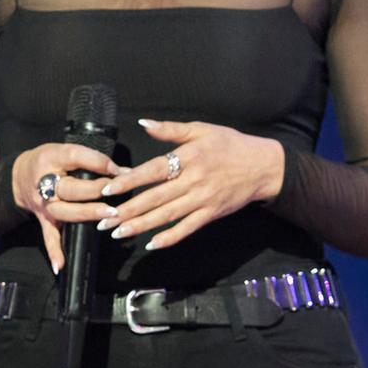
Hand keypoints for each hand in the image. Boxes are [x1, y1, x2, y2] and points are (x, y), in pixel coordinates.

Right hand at [7, 141, 120, 273]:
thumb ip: (92, 159)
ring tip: (108, 215)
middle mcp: (45, 183)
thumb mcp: (64, 151)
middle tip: (115, 192)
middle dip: (95, 190)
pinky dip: (54, 252)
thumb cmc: (49, 161)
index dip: (99, 163)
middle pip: (70, 187)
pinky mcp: (44, 220)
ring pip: (64, 211)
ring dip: (86, 214)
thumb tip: (124, 172)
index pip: (75, 157)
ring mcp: (44, 204)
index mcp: (51, 158)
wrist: (18, 177)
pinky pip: (49, 236)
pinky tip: (61, 265)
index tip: (120, 170)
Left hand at [97, 121, 287, 251]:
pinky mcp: (211, 213)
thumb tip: (143, 123)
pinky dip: (170, 237)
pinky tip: (152, 244)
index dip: (130, 181)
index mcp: (189, 156)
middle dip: (127, 210)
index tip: (109, 189)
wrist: (264, 166)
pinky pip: (188, 228)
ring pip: (167, 215)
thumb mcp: (202, 129)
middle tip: (104, 219)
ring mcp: (203, 199)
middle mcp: (194, 179)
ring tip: (118, 233)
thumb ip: (171, 129)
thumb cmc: (231, 145)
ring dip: (141, 225)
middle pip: (155, 197)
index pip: (154, 170)